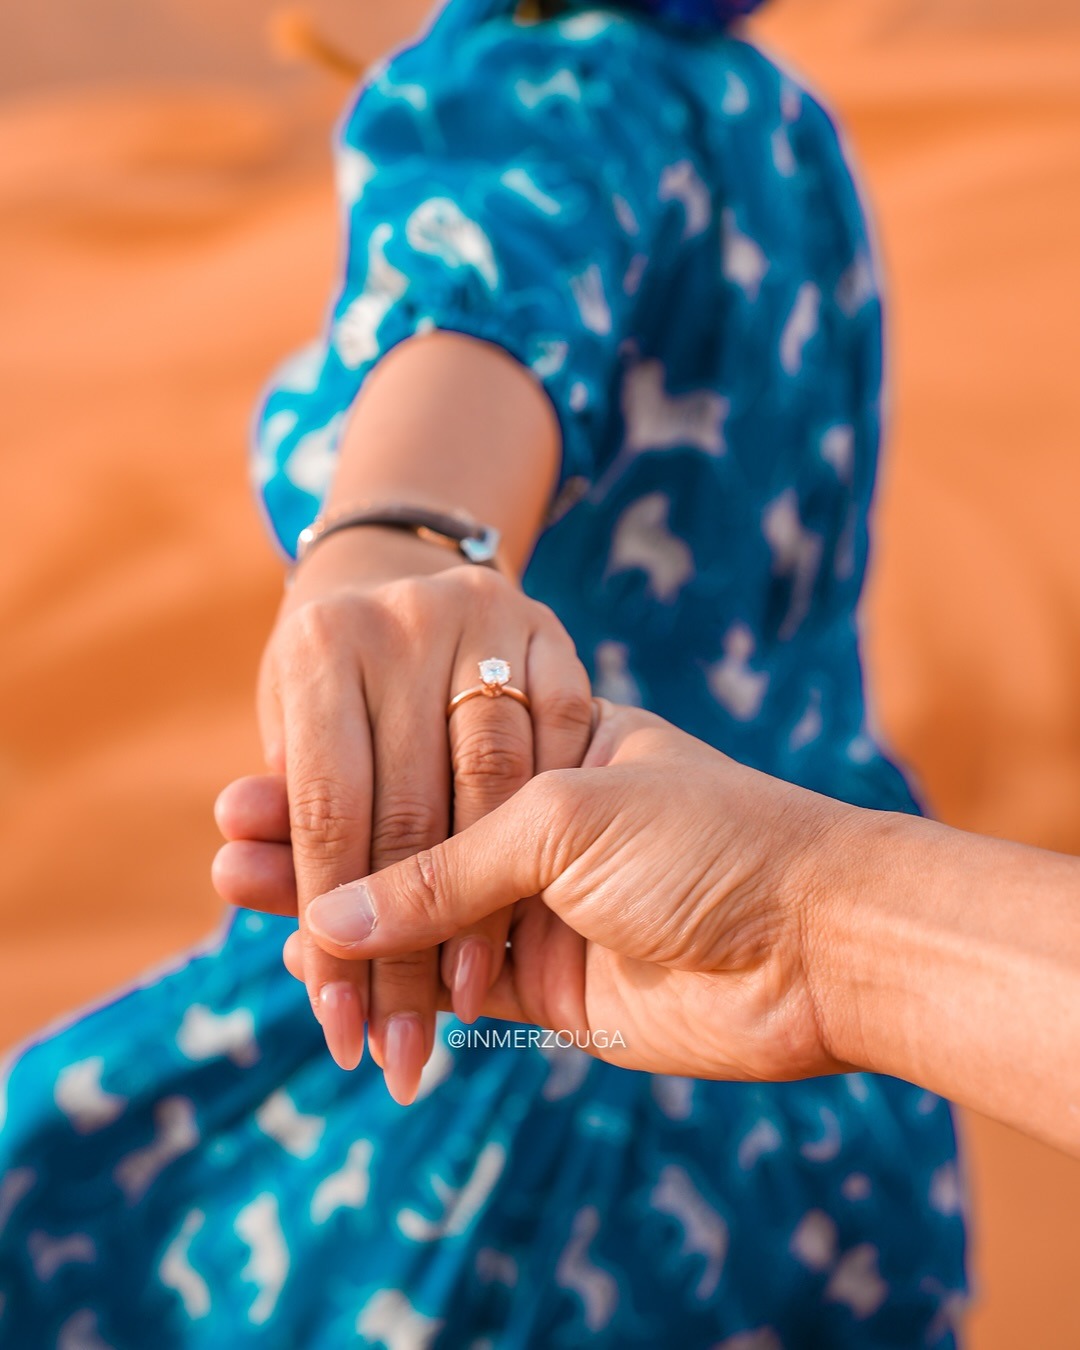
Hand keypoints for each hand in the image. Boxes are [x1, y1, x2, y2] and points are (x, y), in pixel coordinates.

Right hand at [282, 702, 854, 1081]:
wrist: (817, 944)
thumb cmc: (707, 841)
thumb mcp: (564, 821)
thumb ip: (446, 867)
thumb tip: (331, 911)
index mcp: (552, 748)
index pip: (419, 762)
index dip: (341, 780)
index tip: (254, 787)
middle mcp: (542, 824)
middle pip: (408, 835)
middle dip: (320, 843)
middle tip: (231, 847)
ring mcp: (544, 906)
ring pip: (418, 912)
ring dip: (337, 910)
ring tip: (246, 895)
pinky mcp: (549, 984)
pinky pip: (448, 979)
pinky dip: (387, 976)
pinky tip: (317, 961)